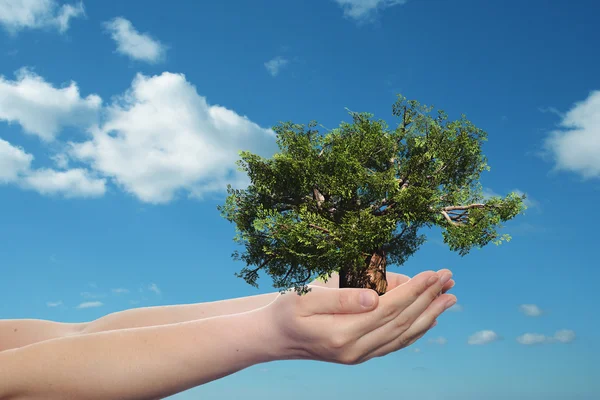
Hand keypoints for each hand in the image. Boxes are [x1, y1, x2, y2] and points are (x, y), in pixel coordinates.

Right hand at [263, 269, 455, 365]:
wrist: (274, 338)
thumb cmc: (287, 311)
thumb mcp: (306, 297)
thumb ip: (342, 298)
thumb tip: (376, 296)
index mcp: (342, 334)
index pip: (389, 309)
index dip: (414, 291)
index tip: (433, 273)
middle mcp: (355, 350)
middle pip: (402, 322)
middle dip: (429, 299)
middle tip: (449, 279)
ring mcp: (359, 356)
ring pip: (403, 335)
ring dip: (429, 315)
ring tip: (449, 298)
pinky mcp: (360, 355)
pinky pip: (395, 343)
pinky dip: (415, 331)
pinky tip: (429, 320)